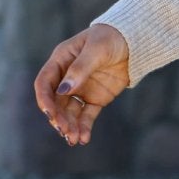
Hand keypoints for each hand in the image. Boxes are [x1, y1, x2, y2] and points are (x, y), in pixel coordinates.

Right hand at [33, 22, 130, 146]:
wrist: (133, 42)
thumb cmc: (110, 38)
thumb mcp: (96, 49)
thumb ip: (80, 68)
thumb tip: (64, 90)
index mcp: (60, 61)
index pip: (45, 83)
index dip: (44, 99)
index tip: (50, 114)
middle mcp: (66, 78)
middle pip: (56, 102)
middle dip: (58, 118)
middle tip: (65, 131)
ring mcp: (81, 89)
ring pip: (70, 112)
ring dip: (70, 126)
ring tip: (74, 140)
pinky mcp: (95, 99)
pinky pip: (87, 115)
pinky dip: (84, 127)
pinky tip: (84, 139)